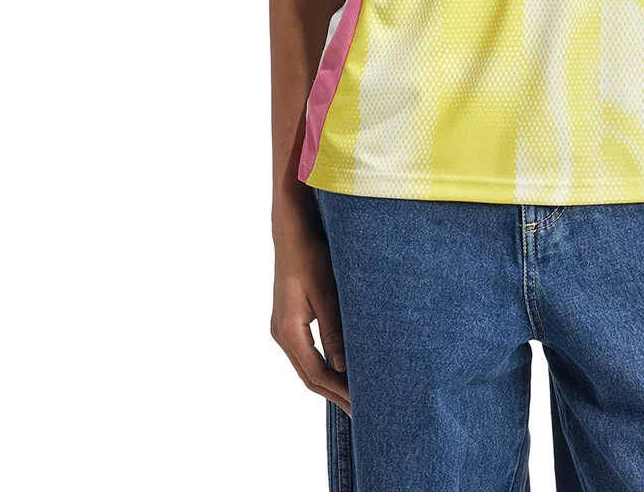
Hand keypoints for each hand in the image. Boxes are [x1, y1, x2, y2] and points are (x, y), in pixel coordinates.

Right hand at [270, 201, 350, 416]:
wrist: (291, 231)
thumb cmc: (310, 255)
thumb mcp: (326, 292)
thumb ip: (334, 330)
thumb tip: (342, 367)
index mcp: (288, 330)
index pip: (316, 373)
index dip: (339, 391)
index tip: (361, 406)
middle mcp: (281, 333)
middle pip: (309, 375)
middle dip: (335, 394)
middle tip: (362, 412)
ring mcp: (283, 327)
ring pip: (307, 366)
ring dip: (329, 382)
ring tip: (354, 398)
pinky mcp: (289, 319)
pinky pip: (306, 352)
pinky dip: (323, 365)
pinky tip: (340, 370)